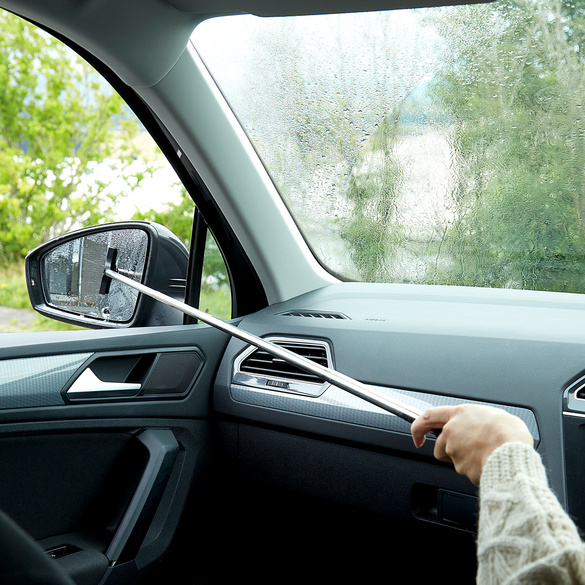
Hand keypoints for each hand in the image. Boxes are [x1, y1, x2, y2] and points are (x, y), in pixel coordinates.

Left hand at [410, 404, 533, 485]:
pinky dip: (473, 470)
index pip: (428, 416)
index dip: (419, 427)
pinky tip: (486, 465)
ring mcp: (454, 450)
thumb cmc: (509, 433)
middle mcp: (452, 431)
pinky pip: (464, 471)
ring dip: (461, 459)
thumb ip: (480, 419)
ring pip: (451, 459)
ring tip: (482, 456)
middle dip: (447, 450)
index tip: (417, 435)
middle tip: (466, 451)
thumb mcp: (496, 415)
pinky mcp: (461, 467)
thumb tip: (482, 424)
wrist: (513, 454)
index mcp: (460, 414)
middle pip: (439, 444)